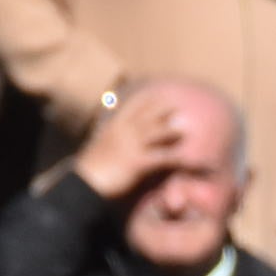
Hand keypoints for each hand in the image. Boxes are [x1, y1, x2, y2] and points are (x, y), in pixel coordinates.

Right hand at [73, 85, 192, 196]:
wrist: (84, 183)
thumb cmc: (93, 167)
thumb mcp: (102, 146)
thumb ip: (113, 137)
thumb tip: (117, 133)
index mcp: (115, 126)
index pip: (132, 107)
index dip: (148, 99)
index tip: (161, 92)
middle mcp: (123, 132)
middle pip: (146, 116)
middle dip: (162, 109)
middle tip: (180, 102)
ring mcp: (130, 146)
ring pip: (154, 133)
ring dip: (170, 130)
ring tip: (187, 126)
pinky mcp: (136, 162)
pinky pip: (161, 159)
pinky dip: (177, 160)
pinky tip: (190, 162)